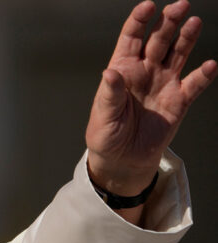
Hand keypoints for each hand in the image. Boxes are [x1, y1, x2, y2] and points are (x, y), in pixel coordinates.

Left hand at [86, 0, 215, 196]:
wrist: (122, 160)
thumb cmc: (106, 135)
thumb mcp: (103, 115)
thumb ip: (110, 94)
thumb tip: (109, 73)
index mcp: (122, 70)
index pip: (131, 38)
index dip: (139, 20)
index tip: (148, 6)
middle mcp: (145, 71)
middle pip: (158, 40)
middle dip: (168, 22)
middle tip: (180, 6)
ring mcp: (163, 84)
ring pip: (178, 54)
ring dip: (186, 38)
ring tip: (194, 22)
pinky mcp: (178, 101)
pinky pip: (193, 85)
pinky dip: (203, 75)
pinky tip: (210, 65)